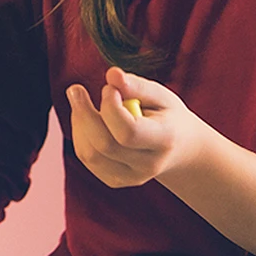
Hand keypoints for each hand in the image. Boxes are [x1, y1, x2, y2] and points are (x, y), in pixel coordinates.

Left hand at [66, 66, 204, 187]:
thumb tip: (112, 74)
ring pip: (89, 154)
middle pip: (104, 145)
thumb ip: (137, 86)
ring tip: (83, 102)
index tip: (108, 87)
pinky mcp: (115, 180)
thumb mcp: (161, 96)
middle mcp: (148, 165)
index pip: (128, 132)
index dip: (110, 107)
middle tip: (75, 89)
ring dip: (79, 124)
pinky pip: (87, 158)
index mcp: (164, 141)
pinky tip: (88, 119)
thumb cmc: (167, 116)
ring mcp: (131, 177)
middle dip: (83, 113)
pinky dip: (80, 135)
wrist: (179, 150)